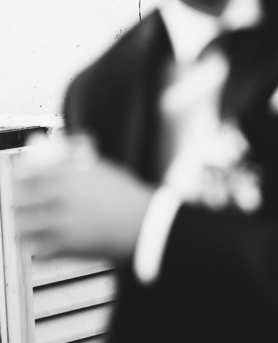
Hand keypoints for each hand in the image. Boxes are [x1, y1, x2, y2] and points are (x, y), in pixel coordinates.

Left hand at [14, 133, 153, 260]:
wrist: (144, 223)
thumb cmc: (126, 195)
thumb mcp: (100, 167)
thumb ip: (71, 157)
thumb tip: (48, 144)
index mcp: (70, 175)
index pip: (26, 173)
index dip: (19, 176)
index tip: (19, 178)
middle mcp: (61, 198)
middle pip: (20, 199)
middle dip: (17, 200)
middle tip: (21, 201)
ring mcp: (61, 224)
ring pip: (23, 225)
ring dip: (23, 223)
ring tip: (29, 223)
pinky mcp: (66, 247)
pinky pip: (38, 248)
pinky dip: (38, 245)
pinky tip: (45, 241)